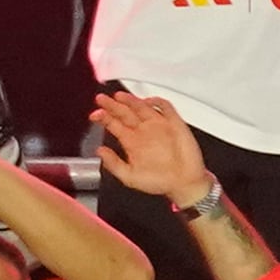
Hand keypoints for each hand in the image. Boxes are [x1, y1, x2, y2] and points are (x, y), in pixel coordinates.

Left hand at [91, 90, 213, 206]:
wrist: (184, 183)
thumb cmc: (159, 182)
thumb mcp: (130, 177)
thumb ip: (113, 164)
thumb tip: (100, 152)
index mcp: (131, 143)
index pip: (114, 125)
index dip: (104, 118)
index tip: (94, 115)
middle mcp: (143, 132)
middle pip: (125, 113)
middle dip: (113, 105)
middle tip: (102, 99)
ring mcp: (158, 126)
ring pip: (142, 108)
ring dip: (131, 101)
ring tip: (119, 96)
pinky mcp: (175, 124)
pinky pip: (166, 108)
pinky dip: (158, 102)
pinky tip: (147, 101)